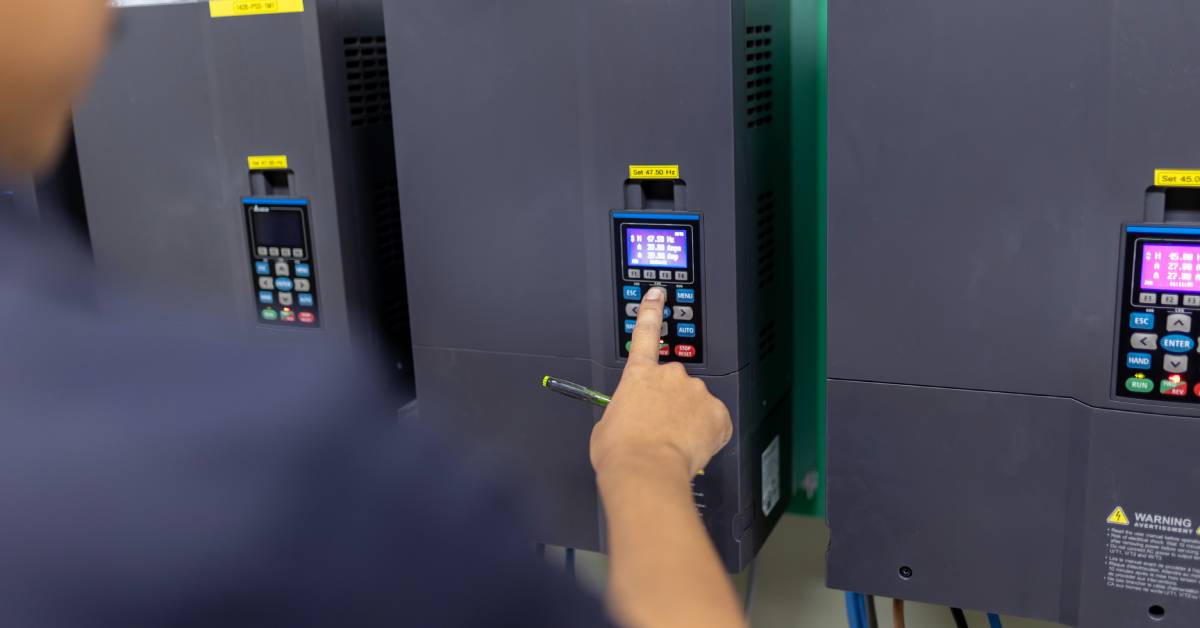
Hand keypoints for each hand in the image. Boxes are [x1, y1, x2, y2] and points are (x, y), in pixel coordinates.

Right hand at [590, 287, 732, 478]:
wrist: (645, 469)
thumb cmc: (621, 452)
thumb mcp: (607, 426)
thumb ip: (622, 412)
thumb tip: (627, 420)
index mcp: (639, 375)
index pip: (645, 333)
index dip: (652, 311)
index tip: (658, 294)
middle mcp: (670, 375)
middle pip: (675, 383)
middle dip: (672, 402)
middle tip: (661, 429)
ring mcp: (696, 392)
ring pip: (697, 403)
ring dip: (690, 418)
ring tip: (673, 443)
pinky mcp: (717, 412)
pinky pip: (716, 421)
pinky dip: (709, 433)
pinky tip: (693, 447)